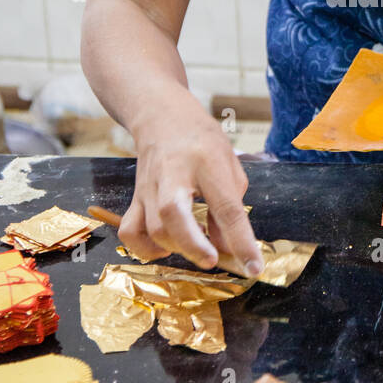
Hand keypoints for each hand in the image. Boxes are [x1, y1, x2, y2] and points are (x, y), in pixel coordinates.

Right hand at [118, 86, 262, 274]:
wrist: (161, 116)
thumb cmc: (201, 139)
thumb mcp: (228, 164)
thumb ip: (231, 206)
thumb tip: (230, 248)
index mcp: (207, 162)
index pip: (226, 207)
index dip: (241, 241)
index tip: (253, 267)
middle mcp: (173, 174)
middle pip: (173, 215)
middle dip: (193, 245)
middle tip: (213, 260)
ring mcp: (149, 187)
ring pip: (153, 227)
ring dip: (178, 247)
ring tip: (197, 247)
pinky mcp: (135, 198)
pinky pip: (130, 231)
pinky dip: (145, 249)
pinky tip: (165, 247)